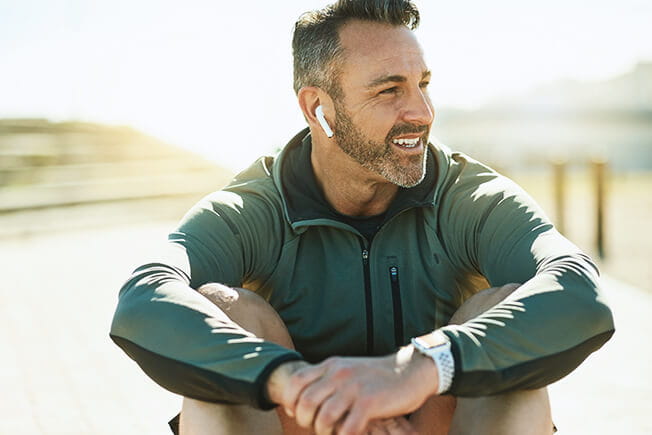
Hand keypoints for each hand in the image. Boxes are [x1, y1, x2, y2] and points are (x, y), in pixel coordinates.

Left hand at [268, 346, 438, 434]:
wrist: (410, 370)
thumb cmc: (376, 377)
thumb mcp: (347, 371)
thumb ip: (325, 381)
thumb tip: (298, 404)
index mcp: (331, 365)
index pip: (296, 381)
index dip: (289, 400)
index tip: (295, 413)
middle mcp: (339, 374)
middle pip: (305, 402)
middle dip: (305, 420)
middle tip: (314, 426)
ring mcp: (354, 387)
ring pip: (323, 418)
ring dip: (323, 432)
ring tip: (332, 432)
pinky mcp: (370, 402)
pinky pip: (347, 428)